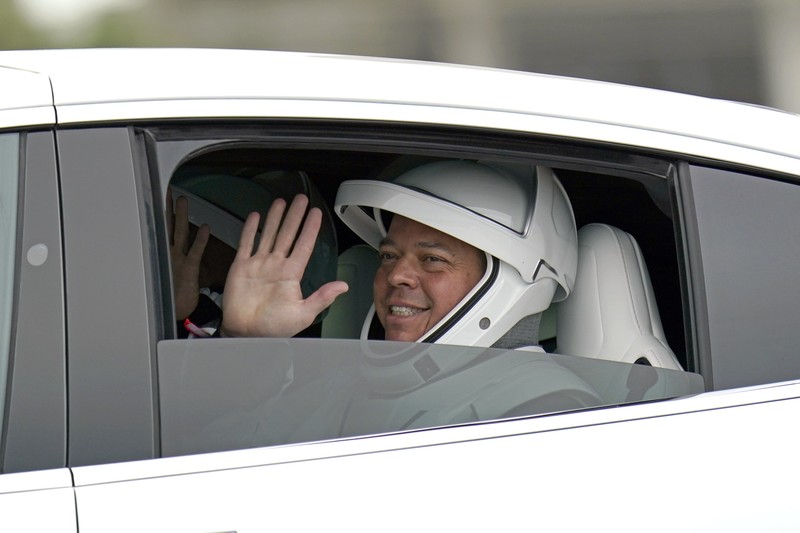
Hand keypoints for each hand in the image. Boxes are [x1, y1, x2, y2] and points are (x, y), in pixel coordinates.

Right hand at [167, 188, 209, 318]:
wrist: (178, 313)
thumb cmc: (177, 292)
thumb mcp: (176, 270)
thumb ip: (178, 253)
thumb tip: (181, 237)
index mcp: (167, 252)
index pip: (166, 226)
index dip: (167, 209)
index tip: (165, 193)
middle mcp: (169, 253)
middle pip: (168, 225)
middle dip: (168, 208)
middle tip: (167, 189)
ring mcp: (177, 261)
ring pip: (178, 234)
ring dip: (180, 217)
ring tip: (182, 200)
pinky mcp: (188, 270)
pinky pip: (194, 252)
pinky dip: (199, 240)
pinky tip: (204, 228)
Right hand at [221, 194, 347, 337]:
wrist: (245, 334)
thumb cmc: (273, 328)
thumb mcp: (303, 314)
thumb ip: (321, 298)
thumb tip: (343, 286)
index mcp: (291, 274)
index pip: (304, 245)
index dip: (310, 228)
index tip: (316, 213)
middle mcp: (276, 265)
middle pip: (287, 234)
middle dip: (294, 216)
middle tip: (301, 199)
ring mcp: (258, 264)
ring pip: (269, 234)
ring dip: (275, 218)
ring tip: (281, 201)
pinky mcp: (241, 267)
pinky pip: (246, 243)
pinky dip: (250, 230)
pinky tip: (255, 216)